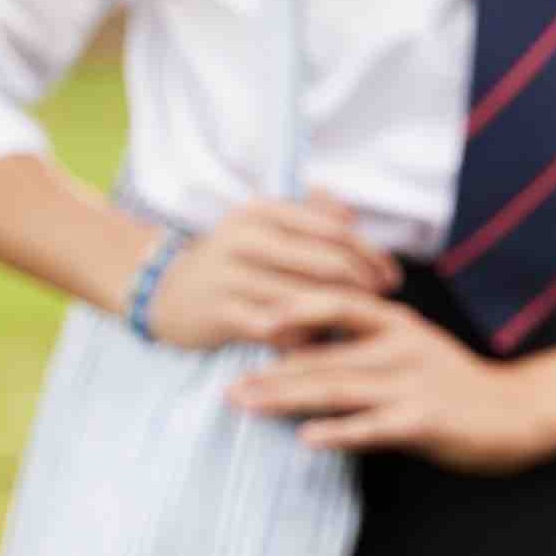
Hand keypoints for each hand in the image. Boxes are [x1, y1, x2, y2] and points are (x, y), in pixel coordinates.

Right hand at [147, 193, 394, 351]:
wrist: (165, 291)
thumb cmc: (235, 260)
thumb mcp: (266, 227)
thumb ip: (311, 216)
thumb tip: (351, 214)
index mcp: (262, 212)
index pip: (335, 230)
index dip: (371, 256)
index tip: (391, 278)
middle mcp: (244, 238)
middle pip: (328, 265)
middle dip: (363, 288)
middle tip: (379, 304)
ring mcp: (228, 276)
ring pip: (308, 299)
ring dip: (337, 316)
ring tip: (352, 325)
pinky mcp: (218, 313)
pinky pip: (279, 330)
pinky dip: (304, 338)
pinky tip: (317, 344)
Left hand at [229, 298, 554, 470]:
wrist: (518, 412)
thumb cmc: (453, 381)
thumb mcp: (412, 342)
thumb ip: (361, 331)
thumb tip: (298, 326)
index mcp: (398, 324)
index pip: (338, 304)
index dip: (292, 309)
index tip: (248, 320)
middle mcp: (404, 347)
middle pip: (324, 356)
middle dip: (270, 371)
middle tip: (227, 385)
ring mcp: (414, 384)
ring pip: (338, 388)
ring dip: (286, 398)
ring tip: (245, 405)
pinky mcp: (425, 421)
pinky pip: (373, 427)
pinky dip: (339, 433)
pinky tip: (306, 439)